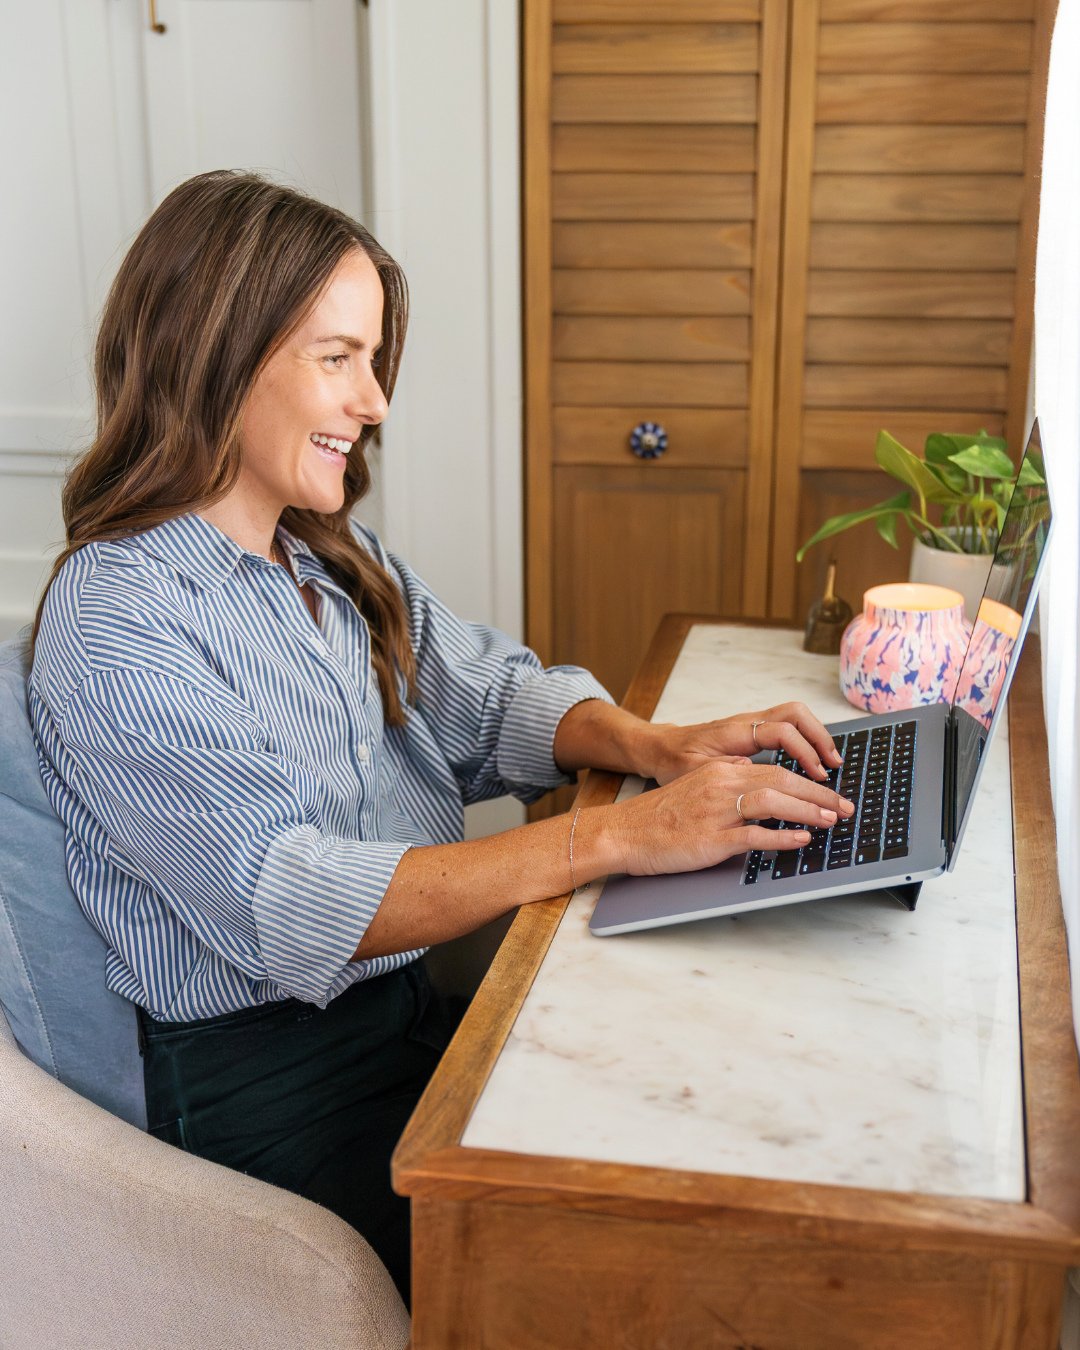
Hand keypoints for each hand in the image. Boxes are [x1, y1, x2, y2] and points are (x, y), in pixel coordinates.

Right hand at [608, 756, 854, 877]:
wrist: (623, 832)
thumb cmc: (658, 816)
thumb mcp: (694, 785)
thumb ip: (724, 775)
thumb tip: (751, 768)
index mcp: (720, 771)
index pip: (775, 769)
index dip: (809, 783)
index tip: (831, 795)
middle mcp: (721, 785)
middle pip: (781, 781)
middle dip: (819, 795)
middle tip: (845, 808)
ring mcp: (716, 812)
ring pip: (772, 801)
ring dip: (808, 811)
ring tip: (832, 821)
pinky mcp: (710, 838)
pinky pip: (753, 834)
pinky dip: (781, 836)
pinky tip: (801, 839)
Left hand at [642, 701, 842, 784]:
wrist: (661, 748)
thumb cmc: (674, 761)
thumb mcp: (693, 770)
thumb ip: (721, 770)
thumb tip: (752, 768)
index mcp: (734, 731)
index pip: (781, 730)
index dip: (804, 751)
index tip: (817, 776)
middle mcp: (747, 721)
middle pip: (795, 713)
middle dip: (820, 737)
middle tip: (834, 766)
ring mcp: (751, 723)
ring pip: (795, 716)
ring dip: (816, 737)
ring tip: (830, 765)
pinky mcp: (753, 731)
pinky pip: (788, 726)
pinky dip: (805, 741)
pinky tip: (812, 764)